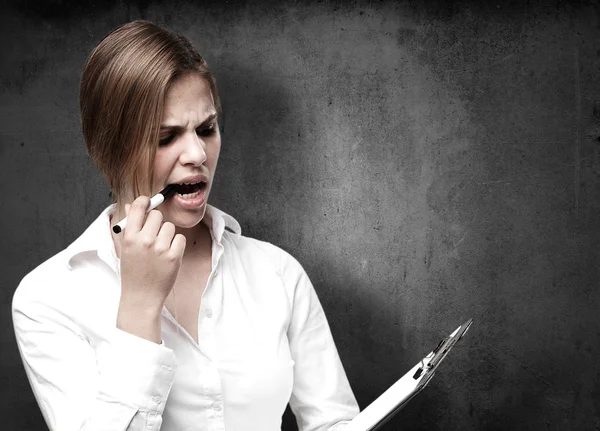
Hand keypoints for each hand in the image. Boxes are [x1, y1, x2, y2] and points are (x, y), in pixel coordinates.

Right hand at [116, 196, 185, 342]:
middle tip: (154, 235)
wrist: (141, 297)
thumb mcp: (126, 249)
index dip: (145, 202)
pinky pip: (180, 238)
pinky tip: (168, 255)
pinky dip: (176, 245)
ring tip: (159, 249)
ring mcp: (160, 248)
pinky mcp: (174, 256)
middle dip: (157, 223)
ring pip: (170, 227)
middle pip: (157, 215)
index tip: (148, 202)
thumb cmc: (133, 272)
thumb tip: (133, 205)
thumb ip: (130, 226)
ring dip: (167, 235)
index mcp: (129, 237)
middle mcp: (144, 240)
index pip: (139, 207)